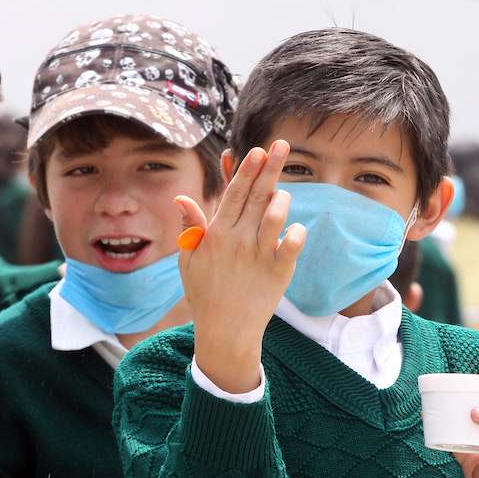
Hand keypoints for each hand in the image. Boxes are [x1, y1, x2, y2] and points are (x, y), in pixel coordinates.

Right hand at [175, 141, 305, 393]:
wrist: (225, 332)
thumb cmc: (205, 293)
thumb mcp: (189, 260)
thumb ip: (191, 227)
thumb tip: (182, 198)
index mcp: (216, 234)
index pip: (234, 193)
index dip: (247, 170)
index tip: (258, 150)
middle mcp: (239, 240)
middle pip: (257, 196)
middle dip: (270, 169)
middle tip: (282, 145)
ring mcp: (260, 255)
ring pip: (275, 216)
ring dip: (281, 200)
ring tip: (282, 192)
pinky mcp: (279, 271)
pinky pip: (292, 245)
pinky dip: (296, 234)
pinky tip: (295, 230)